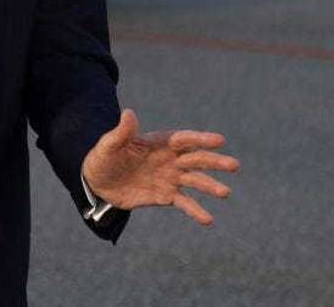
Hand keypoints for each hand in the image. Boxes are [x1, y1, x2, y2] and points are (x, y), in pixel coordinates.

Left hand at [83, 109, 239, 225]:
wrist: (98, 182)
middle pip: (196, 159)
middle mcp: (170, 159)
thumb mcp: (109, 145)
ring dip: (210, 186)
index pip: (184, 139)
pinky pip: (185, 203)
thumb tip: (128, 113)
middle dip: (215, 162)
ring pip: (195, 181)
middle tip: (234, 165)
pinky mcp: (166, 196)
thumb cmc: (104, 158)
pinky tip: (208, 220)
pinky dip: (196, 211)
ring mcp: (170, 178)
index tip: (219, 140)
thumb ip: (122, 132)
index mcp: (160, 143)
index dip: (200, 139)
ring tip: (225, 192)